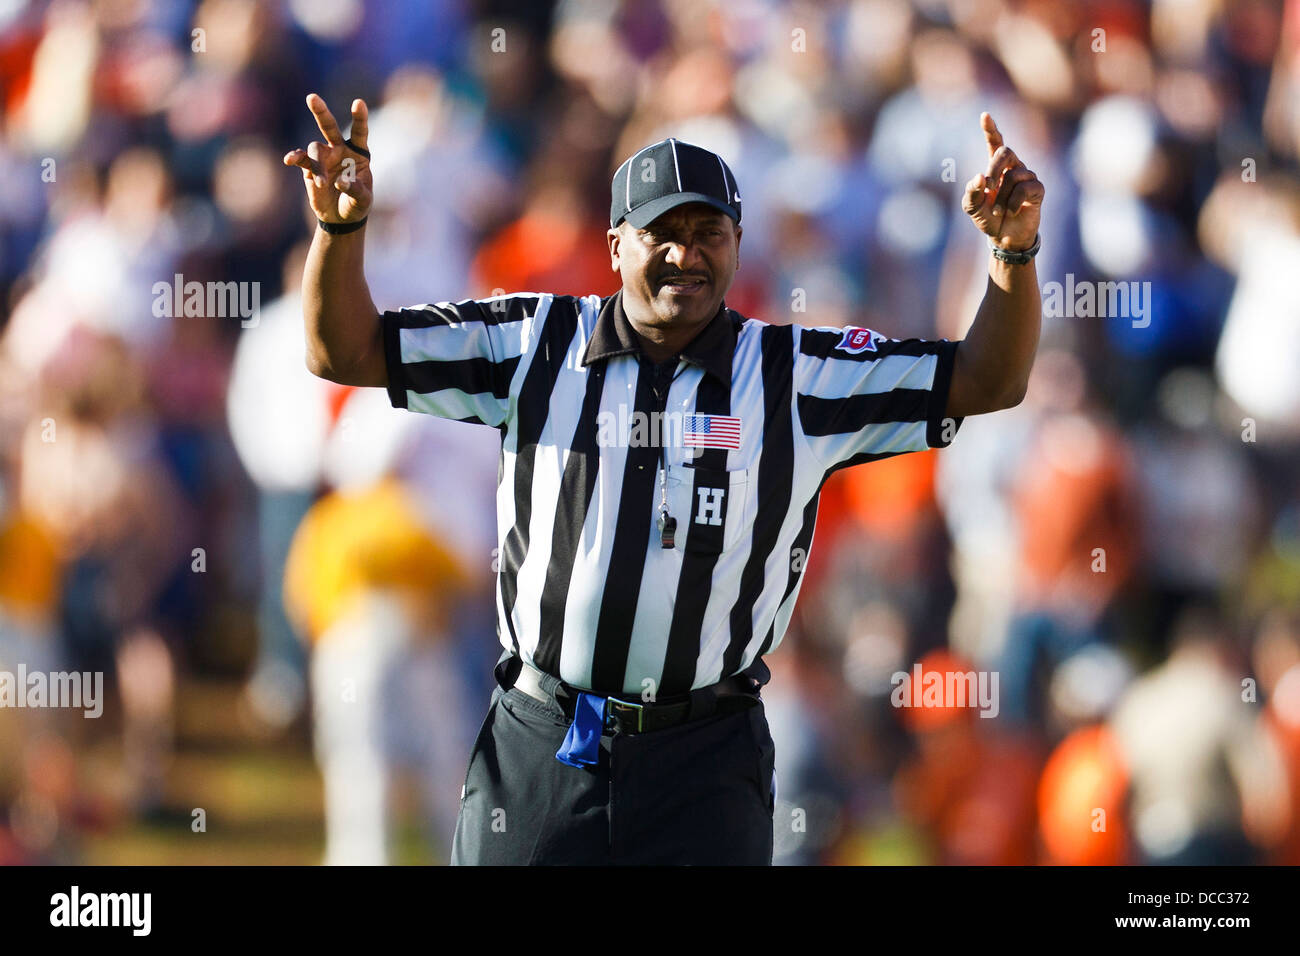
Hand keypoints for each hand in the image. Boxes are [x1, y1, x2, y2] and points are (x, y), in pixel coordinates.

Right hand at [283, 93, 372, 223]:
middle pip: (329, 127)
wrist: (340, 217)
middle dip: (320, 112)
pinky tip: (290, 160)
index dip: (358, 117)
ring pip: (315, 149)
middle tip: (312, 98)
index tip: (358, 102)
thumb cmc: (356, 205)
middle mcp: (339, 149)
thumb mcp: (362, 200)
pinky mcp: (309, 167)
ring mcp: (323, 156)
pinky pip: (301, 158)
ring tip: (322, 184)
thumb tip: (340, 182)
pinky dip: (295, 157)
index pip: (359, 132)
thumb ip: (355, 190)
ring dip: (317, 165)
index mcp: (358, 152)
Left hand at [962, 112, 1043, 251]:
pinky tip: (1011, 211)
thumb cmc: (989, 218)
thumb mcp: (972, 208)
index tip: (984, 115)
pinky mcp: (1037, 189)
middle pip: (1005, 151)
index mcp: (996, 167)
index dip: (991, 129)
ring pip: (1013, 175)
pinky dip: (1012, 202)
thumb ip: (971, 193)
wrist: (1006, 237)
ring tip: (998, 211)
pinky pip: (1025, 189)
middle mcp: (1013, 167)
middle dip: (993, 168)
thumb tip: (979, 178)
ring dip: (1001, 196)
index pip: (995, 143)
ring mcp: (1027, 177)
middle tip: (987, 187)